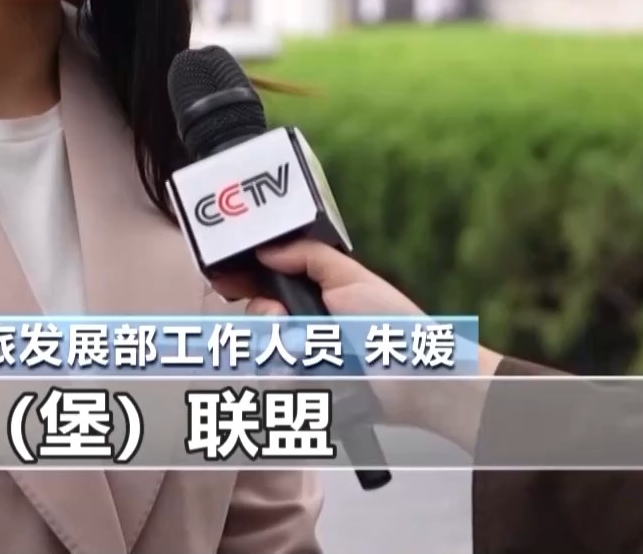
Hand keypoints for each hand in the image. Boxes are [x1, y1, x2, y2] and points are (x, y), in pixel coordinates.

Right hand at [210, 239, 499, 448]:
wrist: (416, 379)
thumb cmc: (391, 324)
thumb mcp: (351, 277)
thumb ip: (307, 256)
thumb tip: (267, 249)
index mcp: (315, 295)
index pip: (265, 284)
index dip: (242, 281)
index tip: (226, 281)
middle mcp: (305, 327)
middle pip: (256, 319)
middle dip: (263, 317)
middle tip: (280, 318)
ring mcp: (304, 362)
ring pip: (260, 354)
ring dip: (276, 350)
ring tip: (303, 353)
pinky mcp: (306, 392)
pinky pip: (275, 385)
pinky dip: (285, 379)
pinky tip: (302, 375)